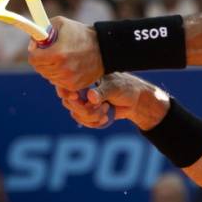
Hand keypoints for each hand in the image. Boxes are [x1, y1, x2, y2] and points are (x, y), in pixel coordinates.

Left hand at [27, 16, 103, 89]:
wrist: (104, 49)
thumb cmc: (81, 34)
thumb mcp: (61, 23)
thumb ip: (42, 31)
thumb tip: (33, 45)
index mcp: (58, 54)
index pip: (33, 59)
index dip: (34, 52)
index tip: (40, 49)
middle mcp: (62, 69)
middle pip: (39, 69)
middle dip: (42, 60)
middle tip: (51, 53)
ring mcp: (69, 79)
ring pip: (48, 76)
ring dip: (50, 68)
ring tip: (61, 59)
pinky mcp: (74, 86)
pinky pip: (58, 83)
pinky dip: (59, 76)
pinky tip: (67, 67)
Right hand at [54, 73, 169, 129]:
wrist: (135, 100)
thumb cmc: (125, 88)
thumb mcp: (115, 87)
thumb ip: (102, 92)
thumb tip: (90, 97)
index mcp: (85, 79)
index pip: (67, 85)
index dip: (66, 92)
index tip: (75, 97)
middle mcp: (81, 90)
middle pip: (69, 103)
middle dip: (85, 109)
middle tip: (101, 106)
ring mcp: (84, 102)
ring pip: (76, 114)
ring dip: (92, 116)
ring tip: (107, 109)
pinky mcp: (88, 113)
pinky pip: (84, 122)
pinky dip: (95, 122)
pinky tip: (106, 118)